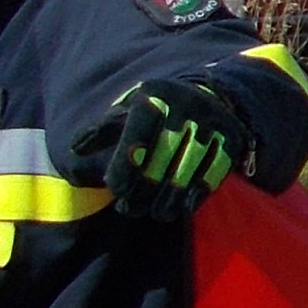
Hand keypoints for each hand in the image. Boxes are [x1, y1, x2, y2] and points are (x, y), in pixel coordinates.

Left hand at [98, 79, 254, 220]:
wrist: (213, 95)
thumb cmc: (158, 110)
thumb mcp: (129, 109)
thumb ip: (103, 129)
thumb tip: (76, 149)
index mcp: (155, 97)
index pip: (136, 138)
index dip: (123, 170)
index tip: (116, 190)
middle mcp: (186, 107)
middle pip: (160, 160)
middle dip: (143, 191)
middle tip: (130, 208)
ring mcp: (211, 124)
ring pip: (185, 172)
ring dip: (167, 199)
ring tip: (155, 212)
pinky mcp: (231, 140)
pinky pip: (211, 175)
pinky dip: (195, 196)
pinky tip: (181, 207)